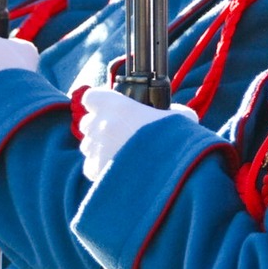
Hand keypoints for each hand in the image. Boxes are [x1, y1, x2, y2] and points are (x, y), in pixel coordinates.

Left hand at [77, 88, 197, 182]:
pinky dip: (99, 169)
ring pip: (87, 145)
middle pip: (87, 123)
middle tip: (117, 136)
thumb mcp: (180, 118)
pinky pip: (90, 166)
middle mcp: (102, 124)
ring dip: (98, 149)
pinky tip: (117, 170)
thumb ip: (173, 110)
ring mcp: (97, 147)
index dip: (99, 103)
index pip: (91, 97)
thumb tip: (175, 112)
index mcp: (116, 104)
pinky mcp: (97, 170)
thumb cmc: (176, 140)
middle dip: (98, 128)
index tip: (110, 110)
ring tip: (119, 155)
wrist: (173, 169)